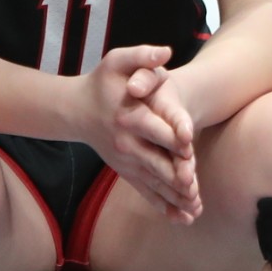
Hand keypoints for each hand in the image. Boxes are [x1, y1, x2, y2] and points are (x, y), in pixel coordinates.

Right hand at [77, 44, 197, 218]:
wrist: (76, 110)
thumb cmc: (103, 82)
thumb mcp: (116, 60)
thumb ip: (141, 54)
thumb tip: (166, 51)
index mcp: (128, 116)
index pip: (155, 128)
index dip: (173, 135)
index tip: (189, 146)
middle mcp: (127, 143)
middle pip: (156, 162)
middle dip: (175, 176)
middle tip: (194, 189)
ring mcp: (127, 161)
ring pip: (154, 183)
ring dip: (175, 197)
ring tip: (196, 210)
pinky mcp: (127, 172)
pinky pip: (147, 192)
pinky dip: (165, 206)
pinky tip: (184, 219)